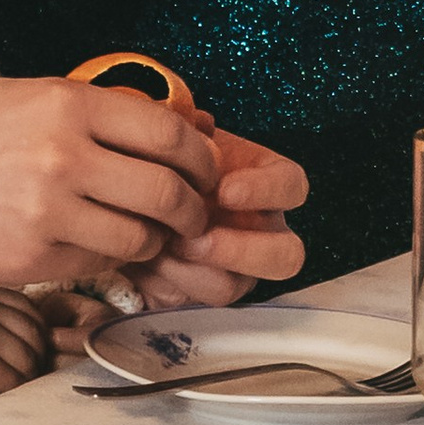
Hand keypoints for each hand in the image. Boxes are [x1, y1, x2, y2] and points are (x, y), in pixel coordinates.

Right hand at [0, 76, 226, 288]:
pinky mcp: (31, 260)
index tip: (203, 172)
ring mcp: (47, 214)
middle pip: (168, 192)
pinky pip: (99, 265)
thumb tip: (180, 130)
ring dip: (152, 240)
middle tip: (191, 215)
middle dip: (191, 210)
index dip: (201, 160)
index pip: (171, 136)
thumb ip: (97, 113)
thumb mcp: (28, 97)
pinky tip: (91, 244)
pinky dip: (108, 259)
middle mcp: (63, 157)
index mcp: (67, 105)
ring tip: (142, 232)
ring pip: (140, 238)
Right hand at [0, 285, 55, 424]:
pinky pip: (18, 380)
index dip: (32, 328)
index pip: (24, 304)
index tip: (25, 348)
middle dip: (35, 354)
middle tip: (21, 373)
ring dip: (24, 376)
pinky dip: (13, 392)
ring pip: (30, 357)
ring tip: (5, 385)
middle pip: (33, 330)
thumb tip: (45, 333)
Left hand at [136, 120, 306, 300]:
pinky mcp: (199, 291)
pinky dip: (165, 284)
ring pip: (233, 287)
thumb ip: (191, 130)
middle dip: (241, 251)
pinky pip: (191, 300)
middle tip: (195, 238)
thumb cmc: (165, 158)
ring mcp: (235, 268)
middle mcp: (261, 231)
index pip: (292, 187)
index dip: (266, 191)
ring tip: (158, 249)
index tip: (226, 190)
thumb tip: (201, 124)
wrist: (131, 191)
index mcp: (266, 185)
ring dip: (192, 272)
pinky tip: (143, 263)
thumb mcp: (178, 137)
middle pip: (286, 256)